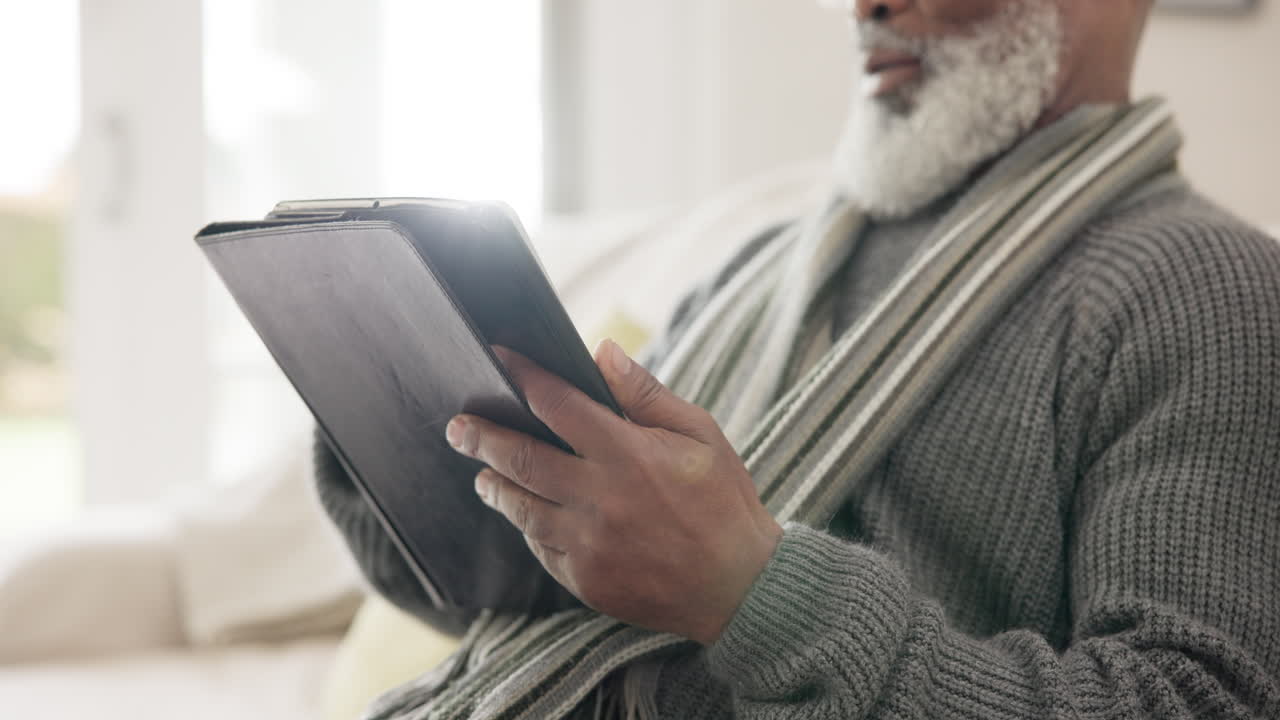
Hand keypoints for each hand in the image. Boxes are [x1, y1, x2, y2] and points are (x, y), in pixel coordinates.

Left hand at [444, 340, 781, 645]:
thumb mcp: (700, 434)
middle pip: (520, 457)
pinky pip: (540, 546)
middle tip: (458, 426)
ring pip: (520, 507)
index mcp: (629, 454)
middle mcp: (600, 497)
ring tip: (482, 472)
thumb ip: (646, 394)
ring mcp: (588, 542)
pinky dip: (528, 525)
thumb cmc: (723, 501)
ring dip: (494, 485)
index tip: (497, 357)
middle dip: (481, 436)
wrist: (740, 586)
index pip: (558, 404)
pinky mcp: (585, 579)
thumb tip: (603, 352)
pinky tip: (527, 513)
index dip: (524, 376)